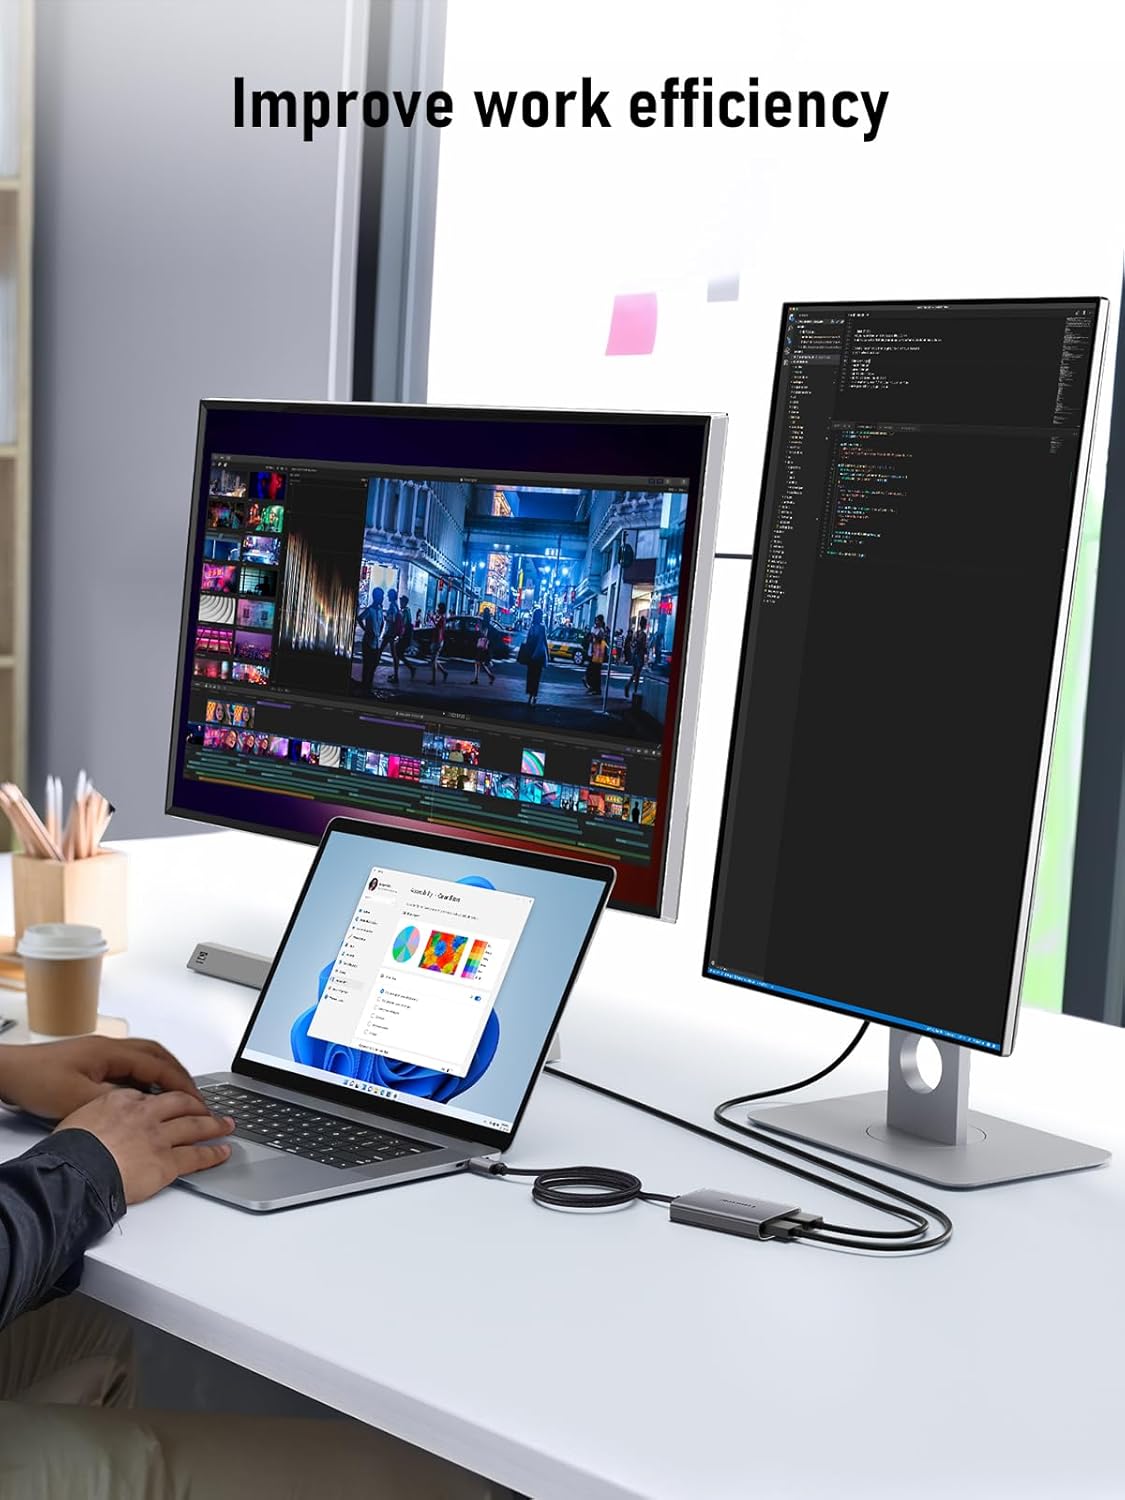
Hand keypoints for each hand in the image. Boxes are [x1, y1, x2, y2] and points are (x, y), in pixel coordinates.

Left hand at [0, 1037, 202, 1121]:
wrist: (9, 1072)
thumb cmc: (36, 1080)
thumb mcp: (77, 1099)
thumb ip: (114, 1101)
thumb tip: (142, 1107)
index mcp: (111, 1052)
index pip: (158, 1066)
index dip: (181, 1085)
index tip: (197, 1101)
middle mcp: (110, 1048)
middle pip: (158, 1055)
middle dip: (180, 1075)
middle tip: (196, 1096)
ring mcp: (101, 1053)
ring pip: (145, 1058)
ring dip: (164, 1074)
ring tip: (177, 1094)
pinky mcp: (92, 1061)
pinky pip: (130, 1065)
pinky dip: (146, 1077)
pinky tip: (144, 1095)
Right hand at [57, 1089, 234, 1204]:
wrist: (75, 1171)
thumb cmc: (69, 1151)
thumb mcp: (78, 1120)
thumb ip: (97, 1118)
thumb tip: (97, 1125)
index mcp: (122, 1100)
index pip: (150, 1096)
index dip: (164, 1101)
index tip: (170, 1104)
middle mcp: (146, 1114)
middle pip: (180, 1103)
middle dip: (197, 1104)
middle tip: (207, 1107)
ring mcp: (159, 1137)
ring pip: (195, 1126)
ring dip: (214, 1125)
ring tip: (226, 1125)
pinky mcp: (167, 1162)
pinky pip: (197, 1156)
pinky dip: (213, 1154)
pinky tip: (223, 1152)